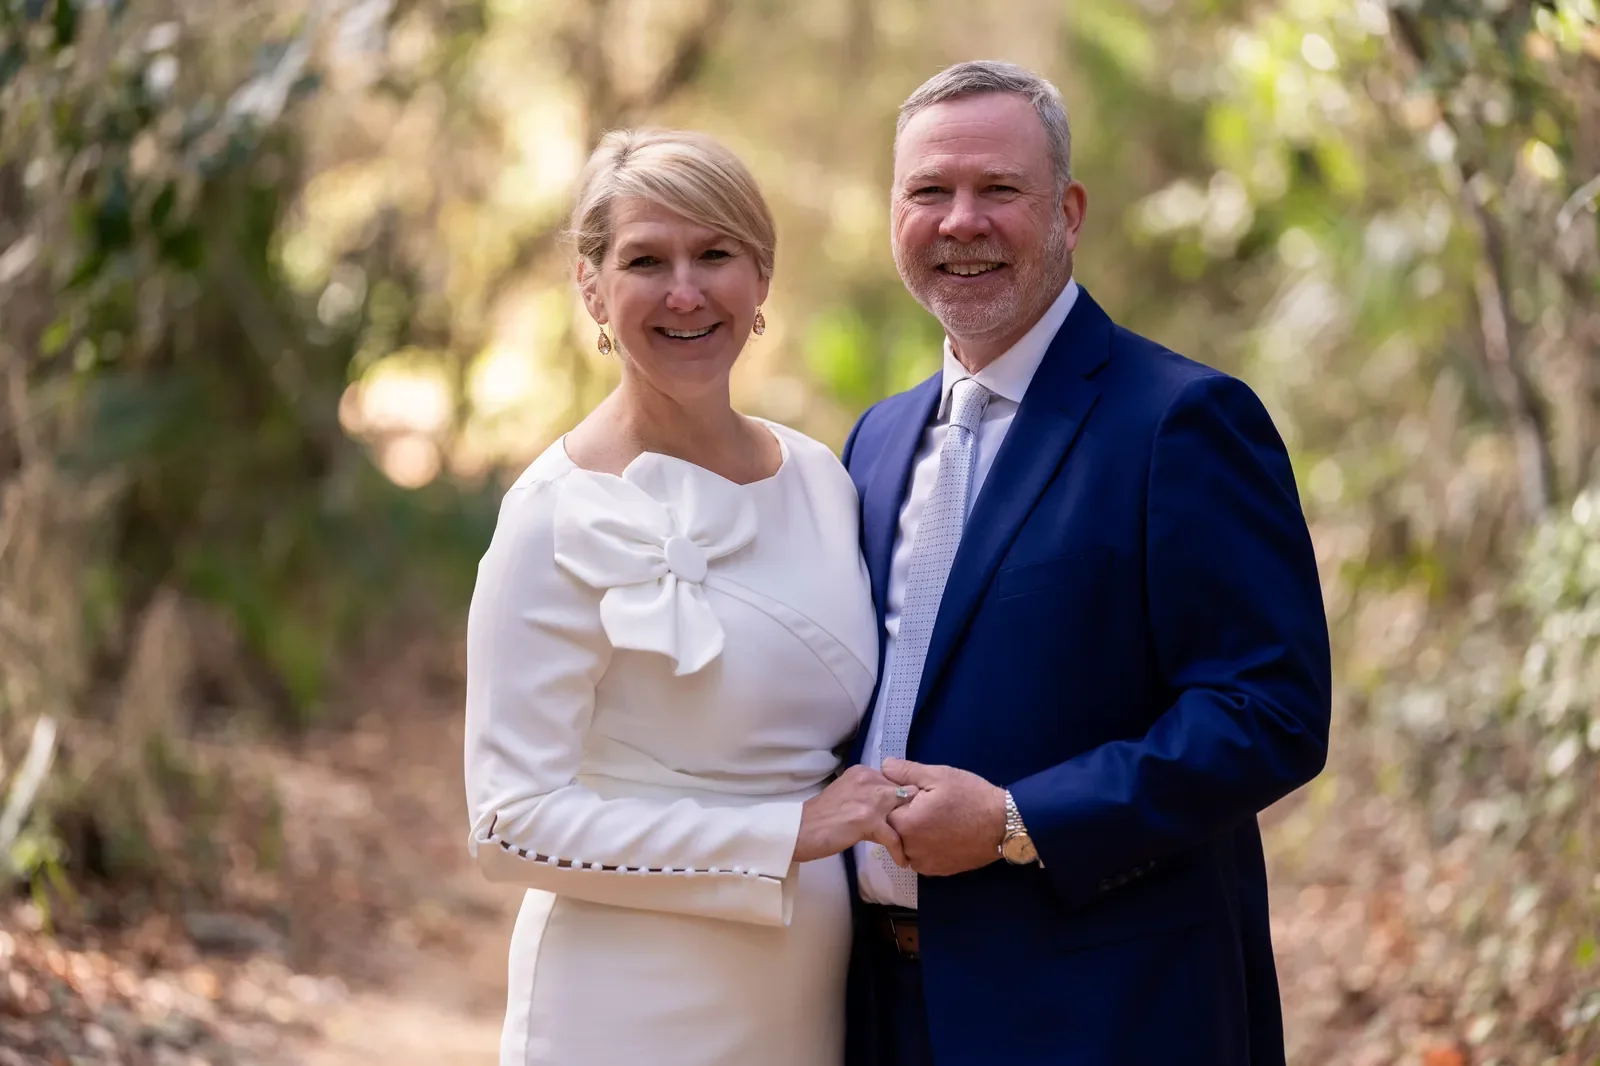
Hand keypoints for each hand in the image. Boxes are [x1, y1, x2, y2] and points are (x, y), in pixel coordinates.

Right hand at [794, 766, 917, 864]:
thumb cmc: (821, 818)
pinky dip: (899, 850)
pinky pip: (893, 837)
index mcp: (863, 772)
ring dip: (911, 830)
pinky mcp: (867, 820)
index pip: (896, 780)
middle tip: (921, 831)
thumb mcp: (847, 795)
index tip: (914, 813)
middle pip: (906, 792)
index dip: (906, 798)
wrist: (799, 831)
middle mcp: (868, 779)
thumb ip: (868, 795)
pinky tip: (902, 861)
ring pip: (904, 811)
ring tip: (915, 845)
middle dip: (916, 812)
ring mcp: (869, 799)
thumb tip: (892, 804)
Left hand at [881, 759, 1006, 875]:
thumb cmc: (971, 797)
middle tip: (927, 805)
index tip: (912, 793)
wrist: (1003, 825)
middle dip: (904, 817)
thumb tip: (883, 767)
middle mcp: (910, 849)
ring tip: (936, 820)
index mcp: (906, 824)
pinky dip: (925, 847)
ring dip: (913, 834)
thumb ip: (906, 772)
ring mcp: (924, 863)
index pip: (883, 812)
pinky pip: (921, 858)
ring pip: (906, 846)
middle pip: (893, 831)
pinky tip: (942, 834)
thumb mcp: (938, 776)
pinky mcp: (937, 871)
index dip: (895, 800)